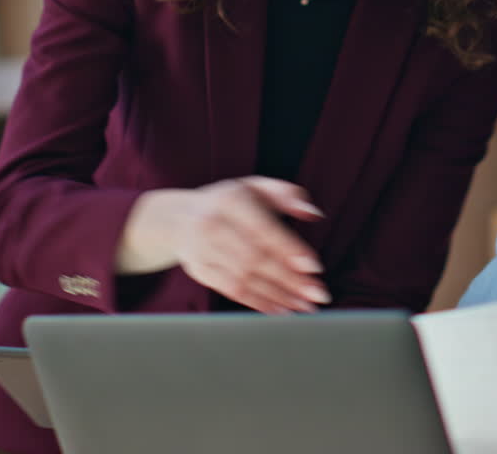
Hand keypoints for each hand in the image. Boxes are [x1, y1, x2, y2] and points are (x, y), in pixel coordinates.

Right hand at [117, 176, 329, 313]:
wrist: (179, 218)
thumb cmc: (229, 203)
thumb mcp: (255, 187)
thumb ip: (287, 194)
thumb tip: (314, 213)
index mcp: (229, 200)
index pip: (263, 229)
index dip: (289, 250)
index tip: (314, 267)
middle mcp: (212, 225)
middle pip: (255, 259)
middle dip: (290, 280)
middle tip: (317, 294)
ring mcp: (202, 251)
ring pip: (245, 279)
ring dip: (278, 296)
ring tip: (305, 306)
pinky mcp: (200, 272)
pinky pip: (232, 291)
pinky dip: (259, 303)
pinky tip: (281, 310)